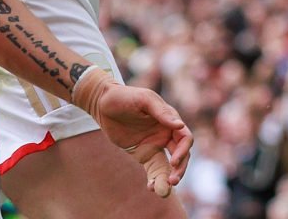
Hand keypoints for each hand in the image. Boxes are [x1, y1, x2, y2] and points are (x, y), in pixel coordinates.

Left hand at [73, 68, 192, 196]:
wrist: (102, 104)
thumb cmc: (124, 96)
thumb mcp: (143, 99)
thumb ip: (161, 112)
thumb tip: (179, 126)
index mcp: (169, 119)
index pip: (185, 138)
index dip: (183, 151)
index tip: (173, 161)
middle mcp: (166, 134)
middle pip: (182, 155)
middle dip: (180, 169)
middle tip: (172, 181)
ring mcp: (155, 145)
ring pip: (168, 166)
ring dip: (168, 178)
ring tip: (162, 191)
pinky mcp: (144, 154)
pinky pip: (153, 170)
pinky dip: (155, 180)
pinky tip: (151, 188)